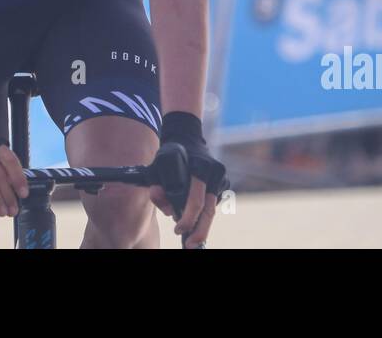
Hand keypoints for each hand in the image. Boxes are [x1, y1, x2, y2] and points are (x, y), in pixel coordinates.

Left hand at [150, 112, 227, 247]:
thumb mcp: (157, 166)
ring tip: (189, 232)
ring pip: (212, 208)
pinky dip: (203, 210)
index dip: (187, 219)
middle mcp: (214, 172)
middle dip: (200, 231)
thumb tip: (166, 208)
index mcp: (199, 168)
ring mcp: (222, 177)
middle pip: (209, 210)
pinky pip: (213, 201)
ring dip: (200, 221)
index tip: (177, 230)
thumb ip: (157, 187)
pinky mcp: (224, 181)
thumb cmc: (170, 154)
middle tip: (191, 245)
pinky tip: (193, 211)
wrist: (187, 137)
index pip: (196, 201)